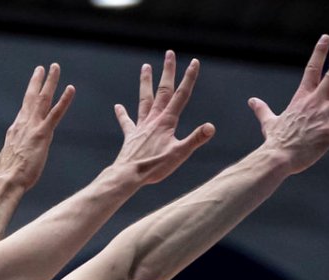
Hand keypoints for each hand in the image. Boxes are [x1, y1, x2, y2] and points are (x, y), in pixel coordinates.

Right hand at [0, 64, 74, 189]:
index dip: (29, 97)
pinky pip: (56, 113)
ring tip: (55, 67)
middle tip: (43, 68)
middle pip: (32, 98)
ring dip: (50, 82)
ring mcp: (32, 127)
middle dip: (37, 81)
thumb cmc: (5, 176)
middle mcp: (22, 124)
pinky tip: (71, 88)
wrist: (7, 181)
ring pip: (43, 99)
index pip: (24, 110)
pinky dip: (64, 100)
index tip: (34, 86)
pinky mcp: (43, 134)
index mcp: (14, 130)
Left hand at [112, 51, 215, 184]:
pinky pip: (127, 122)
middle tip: (169, 53)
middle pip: (162, 91)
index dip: (188, 78)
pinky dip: (122, 114)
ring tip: (145, 66)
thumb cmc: (154, 167)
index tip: (193, 61)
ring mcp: (141, 126)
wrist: (128, 175)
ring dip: (145, 82)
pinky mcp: (131, 136)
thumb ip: (195, 139)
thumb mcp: (179, 154)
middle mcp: (153, 119)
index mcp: (167, 121)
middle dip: (167, 72)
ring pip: (144, 99)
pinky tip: (117, 106)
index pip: (181, 95)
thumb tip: (211, 127)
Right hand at [250, 35, 328, 174]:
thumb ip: (262, 110)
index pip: (311, 70)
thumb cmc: (274, 142)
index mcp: (301, 99)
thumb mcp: (268, 122)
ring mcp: (324, 116)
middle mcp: (315, 103)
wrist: (276, 158)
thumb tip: (252, 101)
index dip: (319, 52)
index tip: (326, 37)